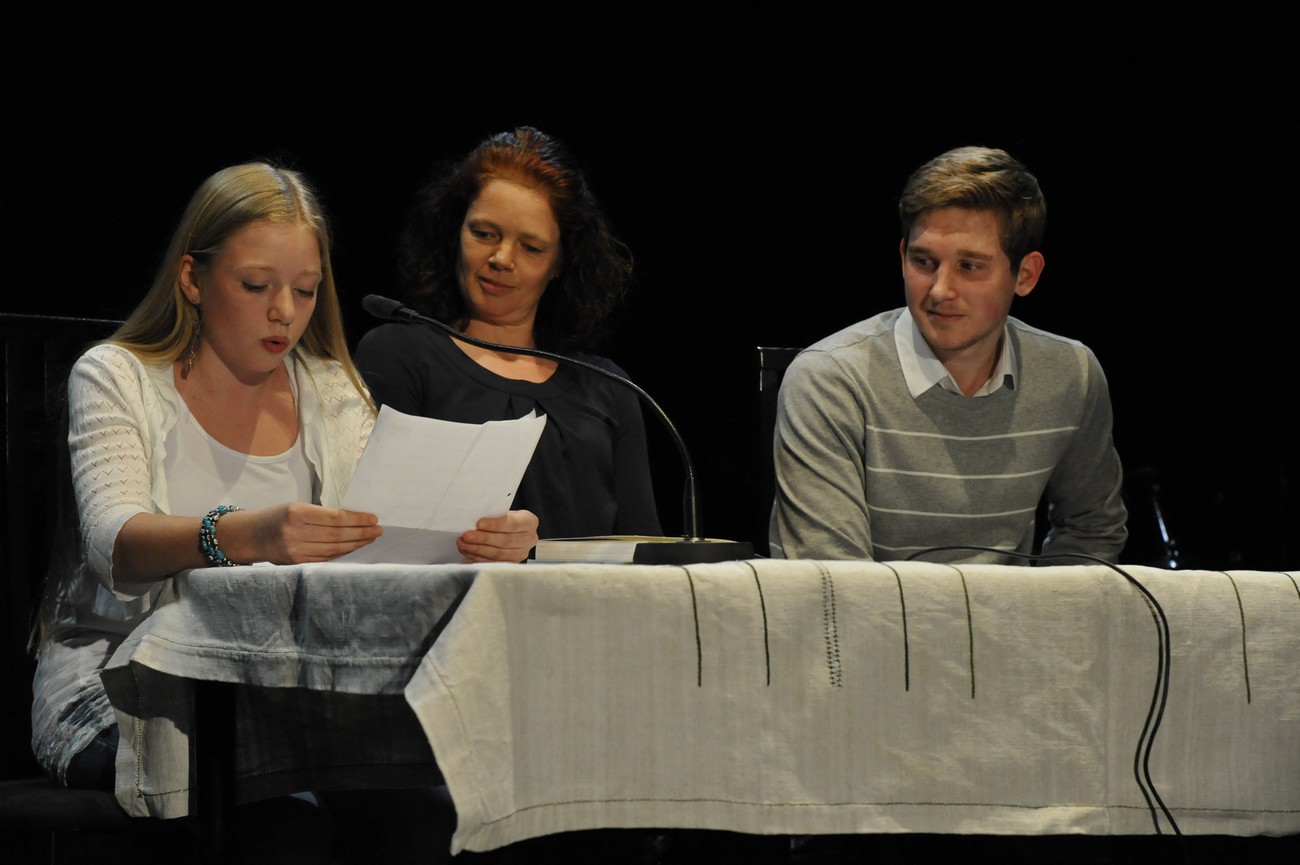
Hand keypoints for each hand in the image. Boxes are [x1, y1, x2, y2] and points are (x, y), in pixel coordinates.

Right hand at [225, 502, 382, 564]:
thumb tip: (353, 520)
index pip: (335, 518)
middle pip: (337, 535)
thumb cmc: (277, 517)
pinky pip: (326, 558)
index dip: (357, 520)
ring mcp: (295, 551)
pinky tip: (354, 547)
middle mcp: (295, 533)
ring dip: (356, 544)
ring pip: (334, 549)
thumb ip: (321, 514)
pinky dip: (342, 553)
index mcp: (296, 513)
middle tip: (378, 530)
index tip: (373, 519)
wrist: (249, 536)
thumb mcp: (296, 507)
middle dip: (361, 533)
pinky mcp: (296, 563)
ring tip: (370, 538)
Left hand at [457, 509, 538, 562]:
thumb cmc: (505, 518)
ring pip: (498, 554)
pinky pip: (493, 563)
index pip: (513, 524)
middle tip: (466, 536)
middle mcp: (529, 539)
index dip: (495, 525)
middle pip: (505, 541)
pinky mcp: (511, 564)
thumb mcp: (504, 512)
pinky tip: (467, 554)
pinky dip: (478, 559)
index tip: (478, 523)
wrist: (513, 530)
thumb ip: (493, 516)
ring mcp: (522, 554)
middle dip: (483, 539)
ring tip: (463, 544)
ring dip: (477, 550)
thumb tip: (471, 521)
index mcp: (529, 522)